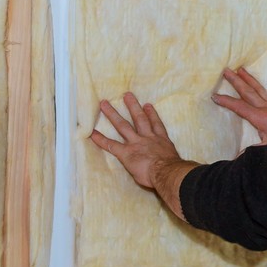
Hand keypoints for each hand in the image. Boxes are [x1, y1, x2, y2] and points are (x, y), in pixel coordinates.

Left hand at [90, 91, 194, 216]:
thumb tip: (173, 166)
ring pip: (123, 126)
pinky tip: (92, 133)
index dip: (152, 114)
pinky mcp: (126, 153)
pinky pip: (111, 145)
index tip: (147, 105)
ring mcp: (136, 144)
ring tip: (105, 104)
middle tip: (126, 95)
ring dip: (113, 114)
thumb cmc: (174, 170)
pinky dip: (101, 139)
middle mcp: (148, 138)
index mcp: (161, 141)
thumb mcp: (175, 161)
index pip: (156, 125)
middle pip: (139, 119)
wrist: (167, 172)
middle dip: (133, 106)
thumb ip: (170, 159)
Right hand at [211, 66, 266, 147]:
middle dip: (236, 81)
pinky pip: (266, 93)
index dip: (226, 101)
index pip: (240, 107)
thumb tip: (238, 159)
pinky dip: (259, 87)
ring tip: (240, 69)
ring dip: (248, 79)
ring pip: (258, 89)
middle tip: (226, 70)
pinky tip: (257, 86)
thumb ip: (253, 152)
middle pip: (248, 91)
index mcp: (262, 118)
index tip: (214, 95)